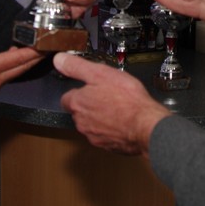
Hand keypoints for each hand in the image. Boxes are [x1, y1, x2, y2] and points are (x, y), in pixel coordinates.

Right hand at [0, 21, 42, 122]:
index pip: (18, 58)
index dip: (34, 50)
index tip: (46, 43)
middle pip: (23, 67)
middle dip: (37, 57)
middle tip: (48, 46)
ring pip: (16, 74)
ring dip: (26, 63)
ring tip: (34, 52)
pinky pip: (6, 80)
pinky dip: (13, 70)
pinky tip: (11, 64)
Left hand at [54, 52, 169, 156]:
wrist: (145, 126)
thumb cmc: (126, 99)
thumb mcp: (101, 73)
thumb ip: (77, 67)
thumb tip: (59, 60)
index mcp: (78, 103)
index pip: (67, 98)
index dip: (78, 92)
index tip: (88, 88)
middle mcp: (82, 122)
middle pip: (79, 112)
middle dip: (89, 104)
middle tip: (105, 95)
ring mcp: (94, 136)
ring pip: (91, 124)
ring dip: (100, 117)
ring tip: (116, 107)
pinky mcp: (107, 145)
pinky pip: (105, 135)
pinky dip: (111, 128)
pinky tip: (123, 120)